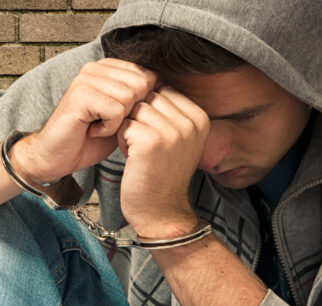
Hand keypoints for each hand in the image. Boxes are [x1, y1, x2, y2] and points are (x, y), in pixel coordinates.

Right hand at [11, 59, 156, 184]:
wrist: (58, 157)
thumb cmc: (90, 139)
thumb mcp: (124, 117)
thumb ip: (142, 100)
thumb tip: (169, 90)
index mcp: (108, 68)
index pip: (148, 75)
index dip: (142, 104)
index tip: (120, 120)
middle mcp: (97, 67)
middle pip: (142, 85)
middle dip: (132, 113)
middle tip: (109, 125)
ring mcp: (86, 78)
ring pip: (130, 97)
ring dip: (120, 121)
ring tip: (99, 127)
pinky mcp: (81, 94)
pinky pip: (116, 110)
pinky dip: (109, 128)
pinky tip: (92, 130)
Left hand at [116, 86, 209, 238]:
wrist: (161, 212)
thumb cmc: (161, 174)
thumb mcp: (176, 138)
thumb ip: (169, 110)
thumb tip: (148, 78)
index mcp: (200, 117)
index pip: (163, 90)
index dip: (149, 110)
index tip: (153, 136)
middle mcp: (191, 122)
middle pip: (148, 96)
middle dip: (138, 118)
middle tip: (143, 146)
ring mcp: (173, 131)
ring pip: (134, 109)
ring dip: (129, 129)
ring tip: (139, 151)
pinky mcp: (152, 142)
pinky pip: (125, 124)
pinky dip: (122, 140)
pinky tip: (132, 157)